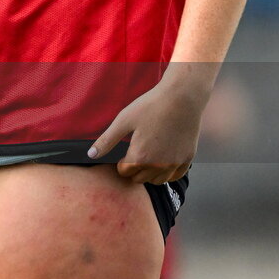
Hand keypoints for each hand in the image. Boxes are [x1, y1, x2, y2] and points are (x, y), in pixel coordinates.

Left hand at [88, 73, 209, 183]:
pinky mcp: (187, 159)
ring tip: (147, 157)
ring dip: (150, 174)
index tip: (122, 153)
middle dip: (134, 169)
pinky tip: (163, 159)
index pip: (124, 172)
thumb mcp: (124, 120)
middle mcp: (159, 166)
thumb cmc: (151, 106)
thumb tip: (90, 155)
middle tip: (134, 154)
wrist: (182, 98)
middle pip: (140, 179)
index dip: (120, 163)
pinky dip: (167, 172)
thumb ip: (107, 140)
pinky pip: (175, 176)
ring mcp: (175, 164)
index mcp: (140, 157)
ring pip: (158, 181)